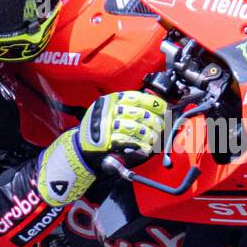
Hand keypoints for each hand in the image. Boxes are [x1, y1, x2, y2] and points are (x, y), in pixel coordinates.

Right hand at [36, 90, 167, 205]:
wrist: (81, 148)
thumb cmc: (102, 130)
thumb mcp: (112, 113)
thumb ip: (130, 109)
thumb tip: (156, 109)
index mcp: (111, 100)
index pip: (136, 97)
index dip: (152, 103)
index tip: (164, 108)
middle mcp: (107, 110)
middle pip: (137, 113)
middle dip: (153, 120)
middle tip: (161, 126)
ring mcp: (105, 125)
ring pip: (133, 127)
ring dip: (148, 134)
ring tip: (155, 138)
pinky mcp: (105, 141)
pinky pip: (126, 142)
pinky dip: (139, 145)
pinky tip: (146, 148)